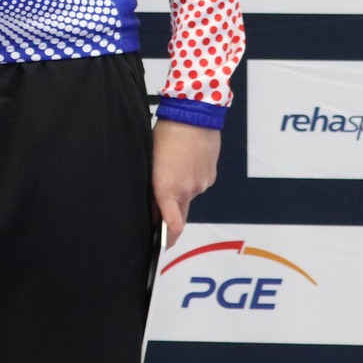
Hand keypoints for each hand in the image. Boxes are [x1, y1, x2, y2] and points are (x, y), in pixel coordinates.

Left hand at [152, 118, 219, 247]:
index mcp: (167, 188)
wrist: (195, 116)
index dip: (168, 239)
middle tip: (160, 216)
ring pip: (189, 196)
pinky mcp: (211, 176)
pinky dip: (191, 179)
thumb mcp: (151, 159)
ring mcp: (201, 184)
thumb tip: (152, 204)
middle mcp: (187, 190)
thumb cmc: (166, 134)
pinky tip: (185, 162)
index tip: (163, 246)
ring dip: (180, 190)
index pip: (172, 224)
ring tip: (172, 167)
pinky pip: (199, 184)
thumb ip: (153, 185)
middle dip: (171, 219)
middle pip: (180, 215)